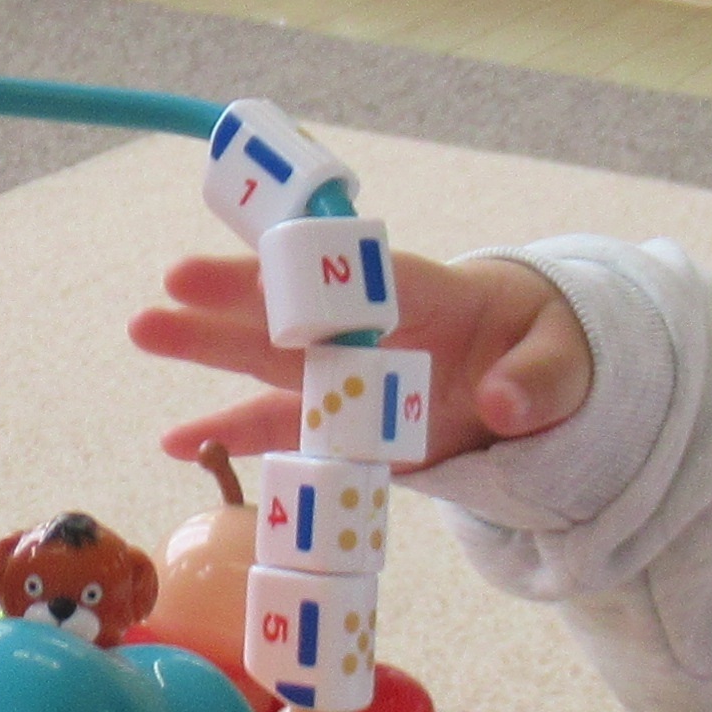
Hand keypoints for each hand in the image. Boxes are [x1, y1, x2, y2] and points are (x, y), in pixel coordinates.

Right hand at [127, 245, 593, 472]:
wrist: (531, 376)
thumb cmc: (545, 346)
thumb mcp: (566, 357)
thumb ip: (541, 377)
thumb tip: (503, 403)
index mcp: (431, 295)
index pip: (370, 281)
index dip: (321, 276)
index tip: (268, 270)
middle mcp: (372, 329)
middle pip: (297, 312)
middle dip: (236, 298)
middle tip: (171, 284)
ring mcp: (348, 375)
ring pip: (270, 361)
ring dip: (209, 350)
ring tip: (145, 328)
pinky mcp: (341, 423)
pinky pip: (278, 429)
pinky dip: (228, 436)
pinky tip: (174, 441)